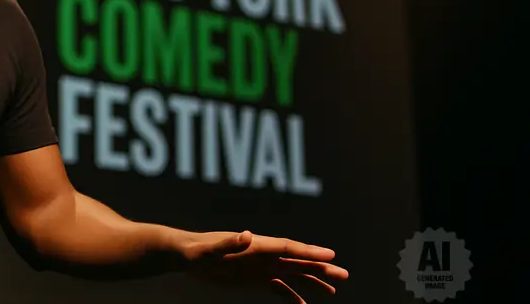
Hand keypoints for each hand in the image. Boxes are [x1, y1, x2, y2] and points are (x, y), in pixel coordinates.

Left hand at [181, 231, 347, 302]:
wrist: (185, 254)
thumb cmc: (195, 250)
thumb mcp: (210, 249)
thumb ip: (227, 243)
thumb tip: (244, 234)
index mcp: (255, 245)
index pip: (287, 247)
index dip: (309, 251)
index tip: (330, 255)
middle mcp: (261, 253)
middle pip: (297, 260)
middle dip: (320, 267)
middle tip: (343, 274)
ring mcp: (259, 265)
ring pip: (292, 272)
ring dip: (312, 280)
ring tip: (333, 290)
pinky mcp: (252, 276)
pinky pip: (277, 285)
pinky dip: (291, 294)